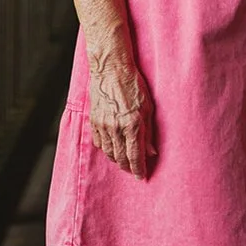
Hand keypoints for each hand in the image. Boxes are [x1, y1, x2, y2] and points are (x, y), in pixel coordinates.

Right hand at [85, 39, 155, 176]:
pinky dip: (105, 148)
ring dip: (116, 159)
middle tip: (133, 170)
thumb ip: (149, 132)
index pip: (135, 156)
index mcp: (132, 125)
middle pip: (120, 157)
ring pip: (108, 151)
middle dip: (127, 167)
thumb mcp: (148, 107)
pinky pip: (98, 142)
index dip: (138, 169)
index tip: (142, 177)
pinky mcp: (93, 120)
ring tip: (122, 161)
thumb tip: (152, 152)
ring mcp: (103, 124)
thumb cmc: (133, 84)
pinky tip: (110, 148)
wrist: (110, 68)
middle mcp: (116, 128)